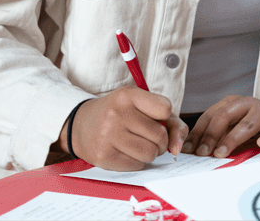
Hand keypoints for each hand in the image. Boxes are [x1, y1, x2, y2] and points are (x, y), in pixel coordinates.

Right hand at [60, 86, 186, 170]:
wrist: (82, 125)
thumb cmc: (120, 114)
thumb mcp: (142, 106)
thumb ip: (171, 122)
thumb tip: (177, 148)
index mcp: (127, 95)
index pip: (165, 108)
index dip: (165, 117)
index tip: (155, 117)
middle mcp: (116, 113)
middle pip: (160, 135)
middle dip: (160, 140)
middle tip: (149, 136)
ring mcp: (108, 136)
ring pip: (150, 153)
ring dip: (150, 153)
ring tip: (138, 144)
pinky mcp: (104, 156)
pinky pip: (137, 165)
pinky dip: (137, 161)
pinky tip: (126, 152)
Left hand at [181, 96, 259, 157]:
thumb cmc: (253, 126)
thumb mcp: (233, 127)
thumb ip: (216, 136)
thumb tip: (192, 151)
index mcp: (231, 103)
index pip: (210, 116)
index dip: (198, 133)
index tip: (189, 150)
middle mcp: (246, 104)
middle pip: (225, 116)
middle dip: (211, 135)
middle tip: (203, 153)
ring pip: (247, 124)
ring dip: (232, 138)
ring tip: (221, 153)